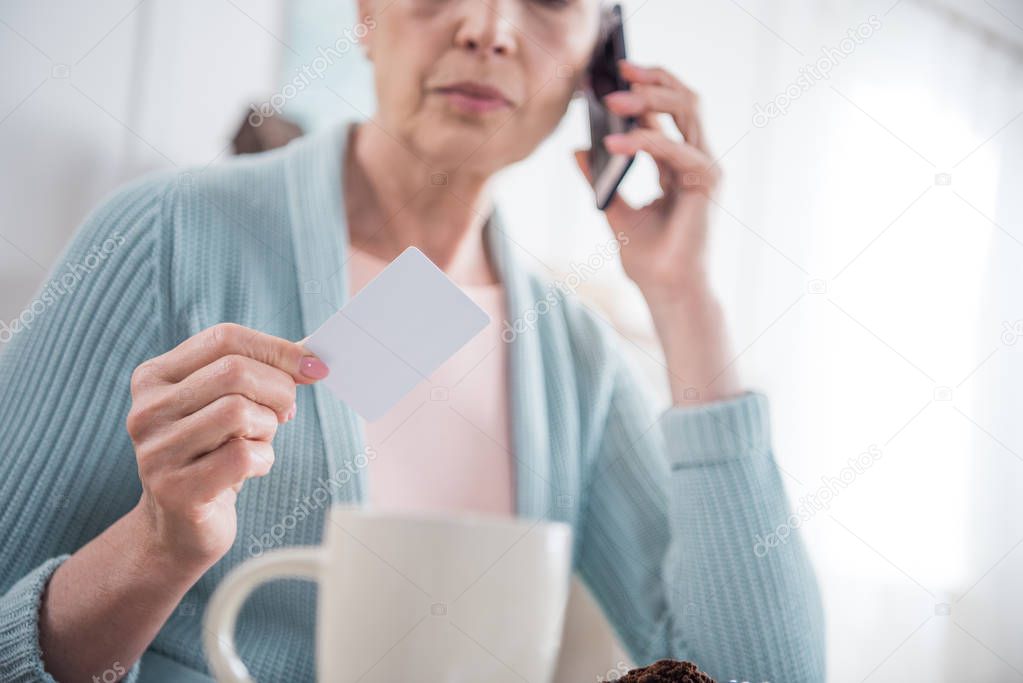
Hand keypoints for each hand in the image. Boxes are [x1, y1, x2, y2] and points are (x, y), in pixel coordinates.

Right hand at [125, 323, 328, 573]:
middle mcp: (146, 409)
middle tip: (285, 413)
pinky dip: (263, 459)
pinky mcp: (174, 490)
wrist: (180, 527)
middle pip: (235, 372)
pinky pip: (242, 455)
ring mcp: (156, 451)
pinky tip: (252, 468)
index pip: (224, 338)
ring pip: (239, 411)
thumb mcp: (231, 404)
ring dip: (267, 428)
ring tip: (258, 442)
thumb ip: (262, 374)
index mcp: (155, 376)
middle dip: (279, 391)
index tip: (314, 367)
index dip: (277, 349)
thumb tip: (313, 358)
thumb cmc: (214, 454)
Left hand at [574, 59, 718, 303]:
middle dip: (652, 79)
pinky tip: (616, 144)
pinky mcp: (707, 182)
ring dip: (649, 99)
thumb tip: (576, 149)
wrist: (666, 291)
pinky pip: (675, 149)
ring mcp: (705, 168)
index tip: (608, 76)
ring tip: (613, 99)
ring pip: (687, 110)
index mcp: (677, 164)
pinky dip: (645, 142)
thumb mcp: (612, 208)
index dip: (640, 89)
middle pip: (683, 100)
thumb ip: (599, 177)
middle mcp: (695, 160)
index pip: (665, 112)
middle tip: (618, 68)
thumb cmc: (648, 258)